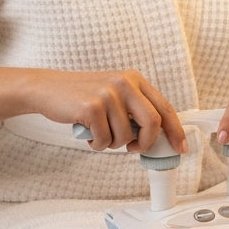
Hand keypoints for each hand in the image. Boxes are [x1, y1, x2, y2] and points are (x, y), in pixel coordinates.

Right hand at [35, 69, 186, 153]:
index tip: (180, 148)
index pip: (164, 107)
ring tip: (99, 133)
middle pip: (152, 123)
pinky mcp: (91, 106)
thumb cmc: (83, 97)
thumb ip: (135, 109)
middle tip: (133, 149)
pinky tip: (87, 133)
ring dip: (112, 144)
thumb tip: (158, 137)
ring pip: (125, 137)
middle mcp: (124, 83)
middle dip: (145, 143)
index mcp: (135, 80)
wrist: (48, 89)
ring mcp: (108, 94)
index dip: (175, 130)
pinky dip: (96, 144)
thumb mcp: (115, 94)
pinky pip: (104, 140)